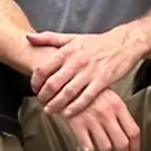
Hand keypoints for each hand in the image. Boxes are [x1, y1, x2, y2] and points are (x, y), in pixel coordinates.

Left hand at [26, 26, 144, 115]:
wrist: (122, 43)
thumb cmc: (95, 42)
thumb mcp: (71, 37)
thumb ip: (48, 38)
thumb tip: (28, 37)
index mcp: (66, 51)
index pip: (43, 68)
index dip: (35, 81)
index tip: (34, 88)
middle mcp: (76, 62)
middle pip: (53, 83)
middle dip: (43, 96)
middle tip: (40, 102)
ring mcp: (89, 72)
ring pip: (67, 93)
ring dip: (56, 104)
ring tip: (49, 110)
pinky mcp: (102, 81)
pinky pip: (85, 98)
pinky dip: (75, 107)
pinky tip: (68, 113)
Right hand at [61, 89, 141, 150]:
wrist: (66, 82)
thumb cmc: (88, 89)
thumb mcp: (108, 95)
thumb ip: (118, 112)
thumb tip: (126, 132)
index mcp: (118, 105)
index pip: (133, 131)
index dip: (135, 147)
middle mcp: (107, 114)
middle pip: (121, 143)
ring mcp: (92, 120)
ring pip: (106, 148)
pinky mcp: (77, 125)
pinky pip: (88, 148)